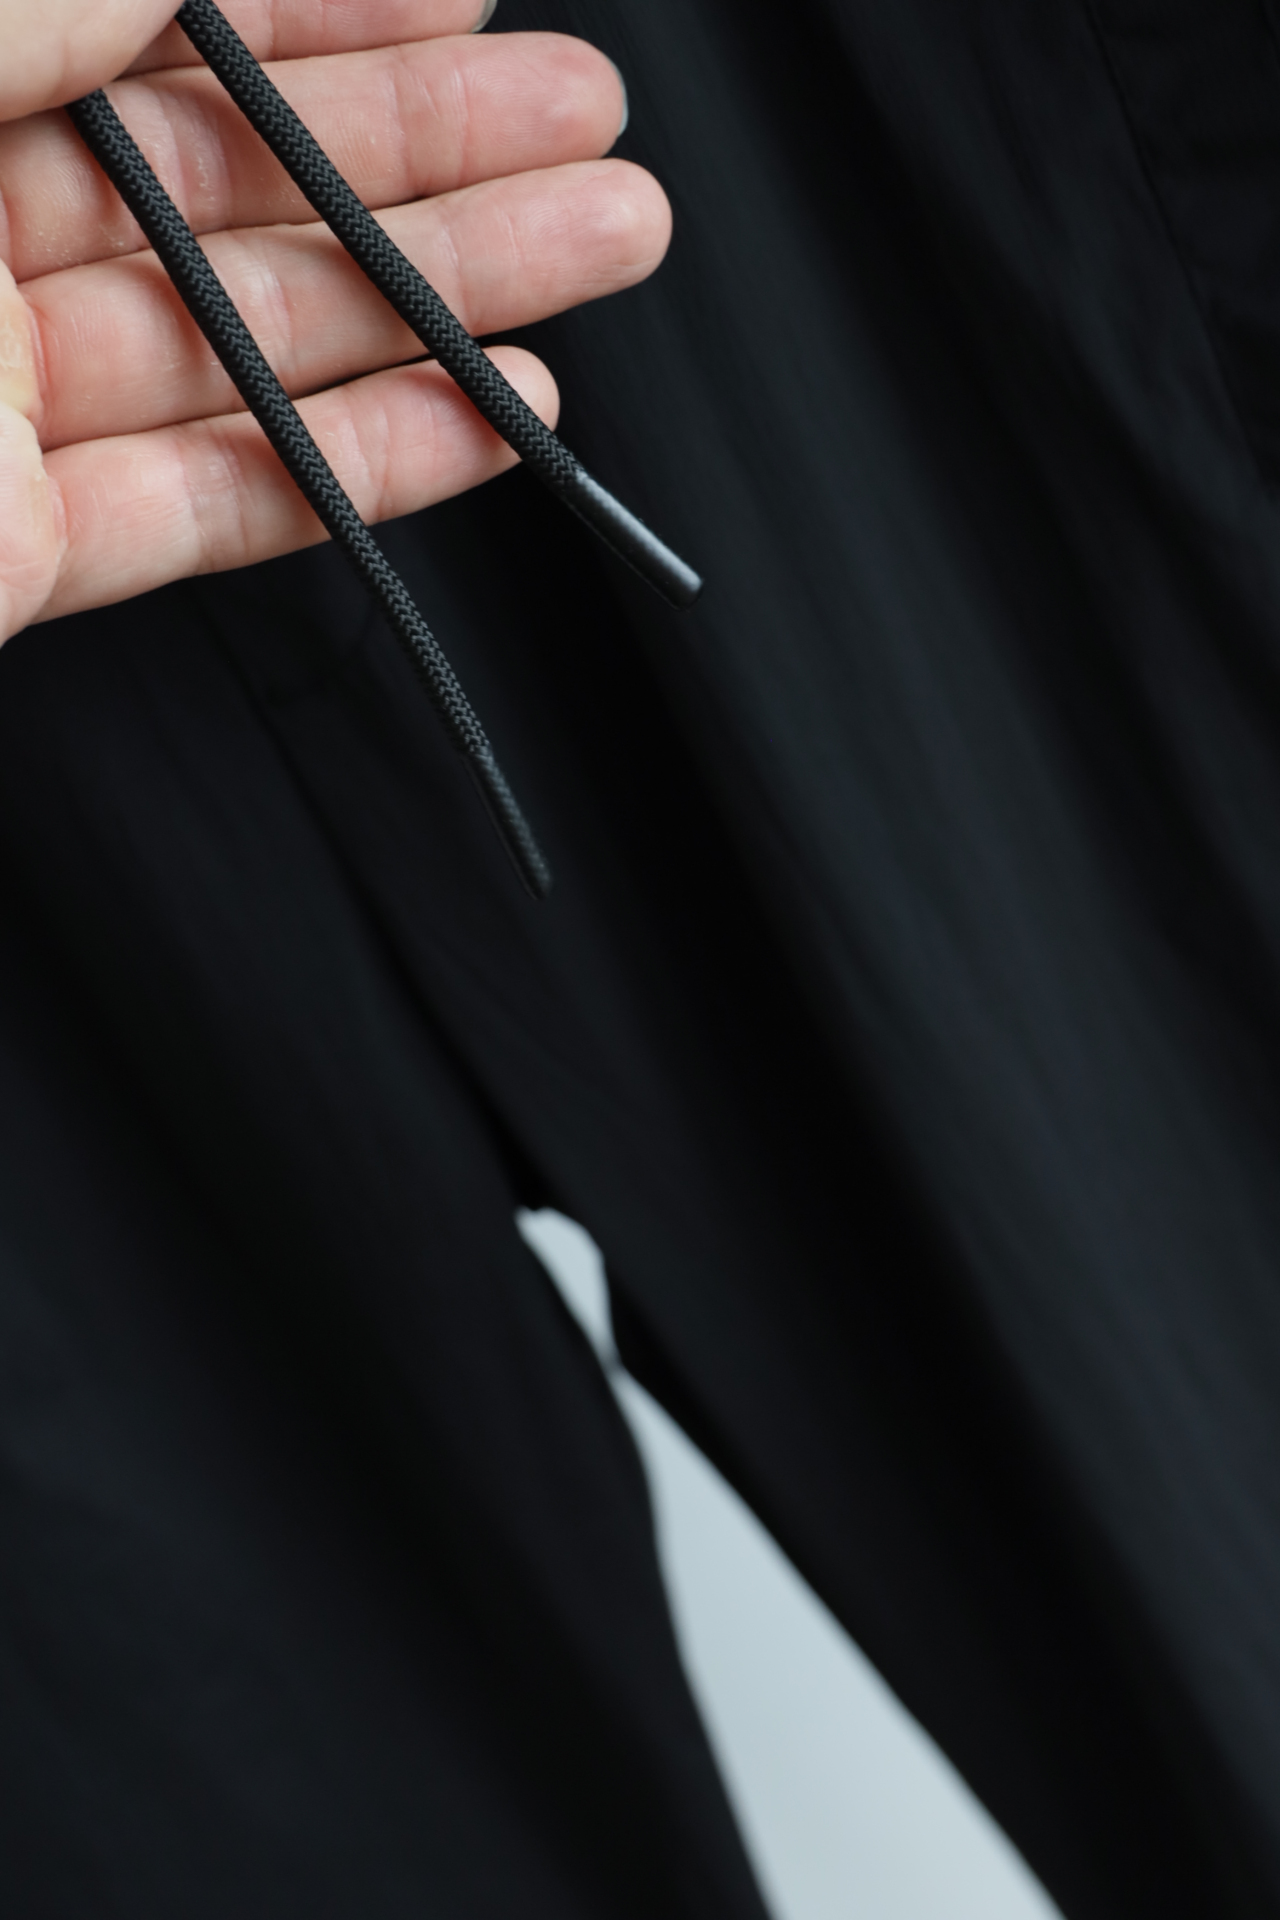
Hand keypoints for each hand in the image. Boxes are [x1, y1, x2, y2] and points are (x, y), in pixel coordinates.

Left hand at [0, 0, 669, 639]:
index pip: (158, 44)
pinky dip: (354, 471)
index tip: (463, 1)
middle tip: (587, 125)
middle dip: (433, 155)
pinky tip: (478, 424)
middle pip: (237, 195)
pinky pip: (206, 507)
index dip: (322, 14)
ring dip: (440, 306)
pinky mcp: (16, 556)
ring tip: (595, 247)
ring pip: (251, 350)